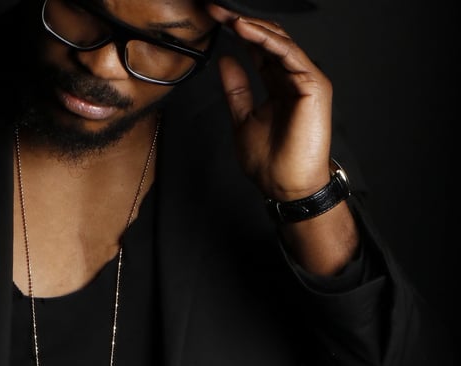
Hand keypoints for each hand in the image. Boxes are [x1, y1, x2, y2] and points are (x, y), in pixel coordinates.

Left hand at [206, 4, 332, 201]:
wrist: (286, 186)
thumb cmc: (270, 162)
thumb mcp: (243, 119)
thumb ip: (236, 89)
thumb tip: (225, 60)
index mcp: (278, 85)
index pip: (259, 50)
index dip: (238, 33)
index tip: (214, 20)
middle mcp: (293, 78)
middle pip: (269, 40)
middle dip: (242, 22)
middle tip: (216, 9)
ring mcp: (305, 79)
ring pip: (279, 42)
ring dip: (252, 26)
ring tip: (227, 15)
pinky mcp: (313, 85)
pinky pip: (288, 54)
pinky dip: (266, 40)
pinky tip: (245, 30)